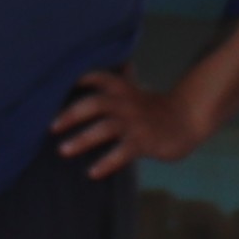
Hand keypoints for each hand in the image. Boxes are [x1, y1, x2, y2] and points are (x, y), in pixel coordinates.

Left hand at [56, 65, 219, 176]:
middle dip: (72, 114)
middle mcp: (126, 103)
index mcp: (122, 89)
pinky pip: (123, 153)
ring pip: (106, 128)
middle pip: (96, 103)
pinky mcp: (144, 142)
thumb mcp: (134, 91)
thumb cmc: (153, 107)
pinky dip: (107, 163)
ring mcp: (135, 123)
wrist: (187, 121)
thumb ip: (117, 80)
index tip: (55, 86)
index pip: (98, 78)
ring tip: (63, 150)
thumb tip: (106, 66)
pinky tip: (92, 173)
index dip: (79, 79)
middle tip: (51, 127)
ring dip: (83, 139)